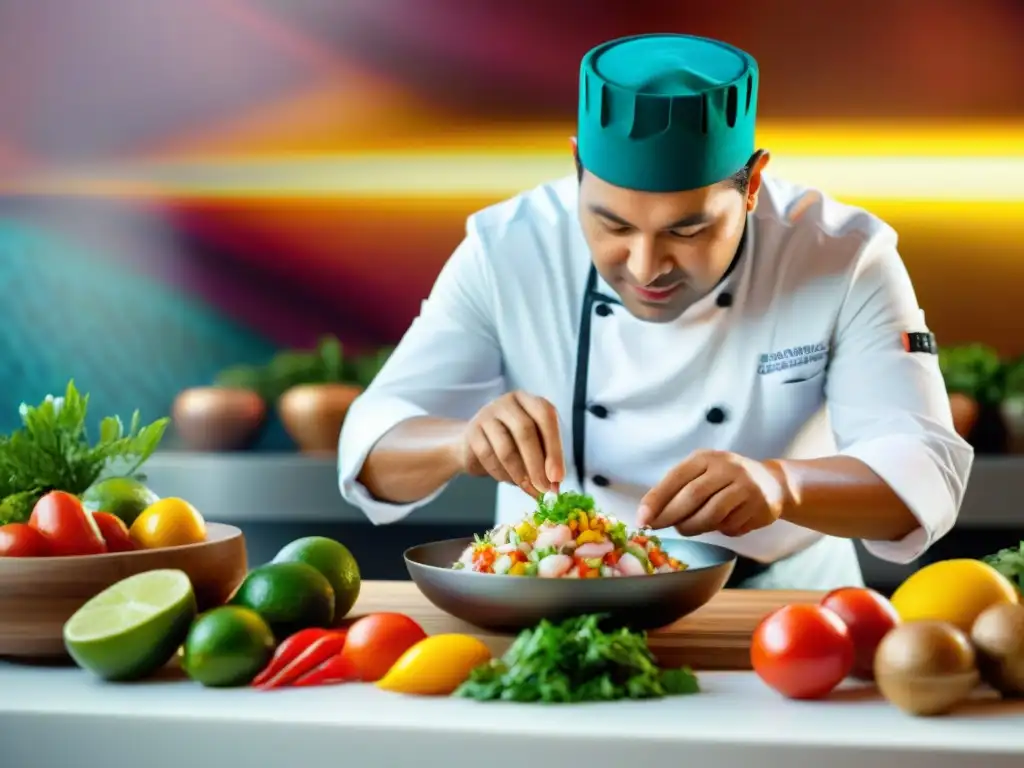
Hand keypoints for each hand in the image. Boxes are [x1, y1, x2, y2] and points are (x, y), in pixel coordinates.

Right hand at [459, 391, 565, 496]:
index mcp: (529, 401)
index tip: (558, 476)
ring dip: (520, 474)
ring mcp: (486, 415)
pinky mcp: (471, 433)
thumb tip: (555, 484)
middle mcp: (508, 403)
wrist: (474, 446)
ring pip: (506, 447)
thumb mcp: (534, 446)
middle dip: (537, 464)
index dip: (554, 447)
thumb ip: (546, 460)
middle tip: (544, 488)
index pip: (546, 415)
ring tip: (528, 489)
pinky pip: (488, 457)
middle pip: (525, 430)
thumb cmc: (512, 444)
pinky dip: (501, 474)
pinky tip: (509, 480)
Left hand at [637, 450, 787, 536]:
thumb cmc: (725, 481)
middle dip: (670, 516)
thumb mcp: (701, 475)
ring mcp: (746, 485)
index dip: (656, 499)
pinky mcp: (760, 505)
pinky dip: (721, 530)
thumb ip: (678, 490)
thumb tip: (649, 516)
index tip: (641, 518)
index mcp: (706, 458)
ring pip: (712, 514)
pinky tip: (722, 525)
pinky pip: (731, 525)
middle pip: (692, 496)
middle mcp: (727, 467)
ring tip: (685, 529)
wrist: (772, 482)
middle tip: (656, 528)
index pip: (676, 478)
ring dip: (694, 527)